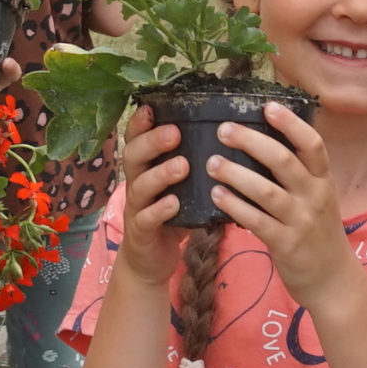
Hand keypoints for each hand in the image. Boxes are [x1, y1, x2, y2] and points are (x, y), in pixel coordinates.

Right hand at [118, 105, 188, 285]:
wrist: (151, 260)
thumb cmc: (173, 214)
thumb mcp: (182, 185)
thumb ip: (195, 162)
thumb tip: (232, 135)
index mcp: (146, 167)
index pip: (137, 138)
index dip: (140, 123)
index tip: (152, 107)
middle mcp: (136, 183)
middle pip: (134, 156)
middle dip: (152, 142)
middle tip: (174, 133)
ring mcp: (136, 208)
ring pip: (140, 186)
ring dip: (160, 174)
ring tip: (182, 165)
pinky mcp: (141, 232)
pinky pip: (146, 219)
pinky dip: (160, 210)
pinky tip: (174, 204)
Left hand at [205, 102, 351, 307]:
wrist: (333, 280)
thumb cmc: (317, 232)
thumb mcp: (317, 198)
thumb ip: (298, 174)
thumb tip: (262, 141)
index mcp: (323, 180)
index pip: (312, 144)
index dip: (291, 123)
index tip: (268, 106)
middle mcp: (315, 197)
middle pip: (284, 161)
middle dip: (252, 142)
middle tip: (224, 129)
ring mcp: (301, 222)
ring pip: (267, 191)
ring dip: (236, 174)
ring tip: (212, 162)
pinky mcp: (286, 245)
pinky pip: (256, 221)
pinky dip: (235, 206)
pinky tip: (216, 195)